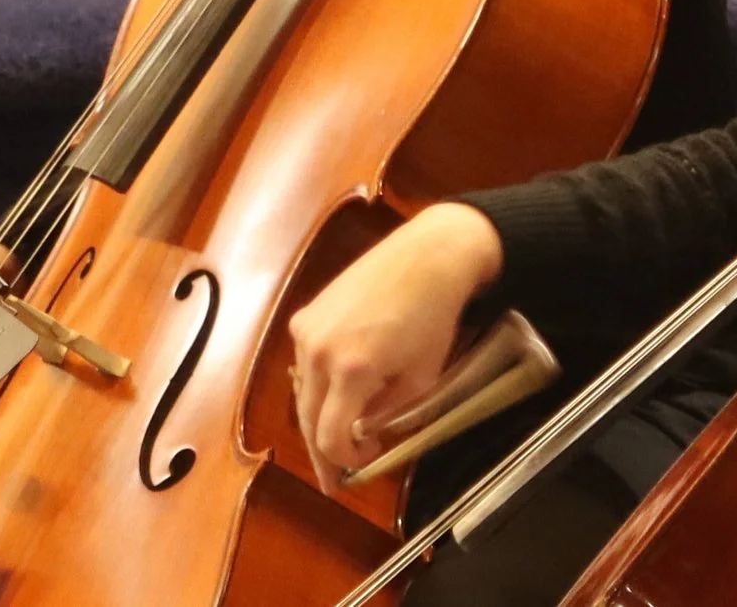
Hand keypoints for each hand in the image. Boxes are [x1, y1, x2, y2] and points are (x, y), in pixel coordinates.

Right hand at [289, 201, 503, 494]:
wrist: (427, 257)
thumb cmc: (434, 317)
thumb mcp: (421, 378)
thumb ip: (386, 413)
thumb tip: (362, 435)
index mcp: (351, 371)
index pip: (329, 439)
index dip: (343, 462)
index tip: (363, 463)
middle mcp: (318, 352)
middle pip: (308, 420)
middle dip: (322, 451)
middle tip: (333, 478)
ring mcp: (306, 331)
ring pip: (303, 393)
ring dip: (319, 416)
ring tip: (338, 434)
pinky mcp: (305, 315)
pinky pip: (305, 363)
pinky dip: (319, 383)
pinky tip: (338, 390)